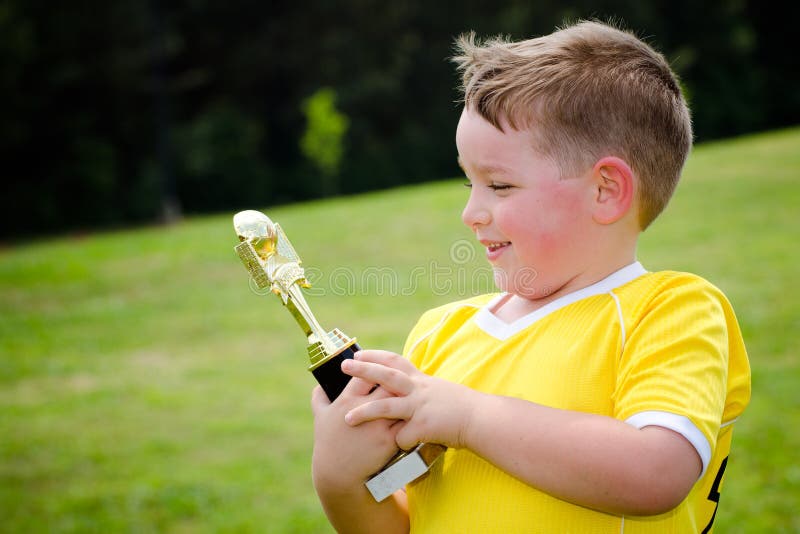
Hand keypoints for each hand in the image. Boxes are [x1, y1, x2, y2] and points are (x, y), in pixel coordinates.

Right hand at [310, 375, 401, 490]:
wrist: (338, 475)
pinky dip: (412, 415)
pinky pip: (407, 422)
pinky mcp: (390, 441)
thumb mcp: (319, 417)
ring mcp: (378, 426)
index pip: (365, 373)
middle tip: (399, 377)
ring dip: (407, 394)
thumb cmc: (329, 443)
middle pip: (387, 382)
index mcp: (346, 401)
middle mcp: (363, 410)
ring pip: (400, 400)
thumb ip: (319, 397)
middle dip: (394, 378)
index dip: (373, 366)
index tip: (377, 367)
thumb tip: (321, 383)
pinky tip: (416, 411)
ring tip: (411, 391)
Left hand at [341, 350, 475, 450]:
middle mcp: (418, 389)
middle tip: (344, 366)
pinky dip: (400, 444)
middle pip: (386, 375)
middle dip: (363, 371)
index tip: (358, 354)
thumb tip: (410, 390)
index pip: (395, 361)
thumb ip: (422, 390)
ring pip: (386, 407)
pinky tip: (401, 450)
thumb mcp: (439, 391)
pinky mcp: (424, 426)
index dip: (375, 356)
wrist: (482, 419)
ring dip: (365, 412)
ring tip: (347, 419)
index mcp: (421, 380)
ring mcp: (420, 407)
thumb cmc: (463, 408)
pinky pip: (403, 438)